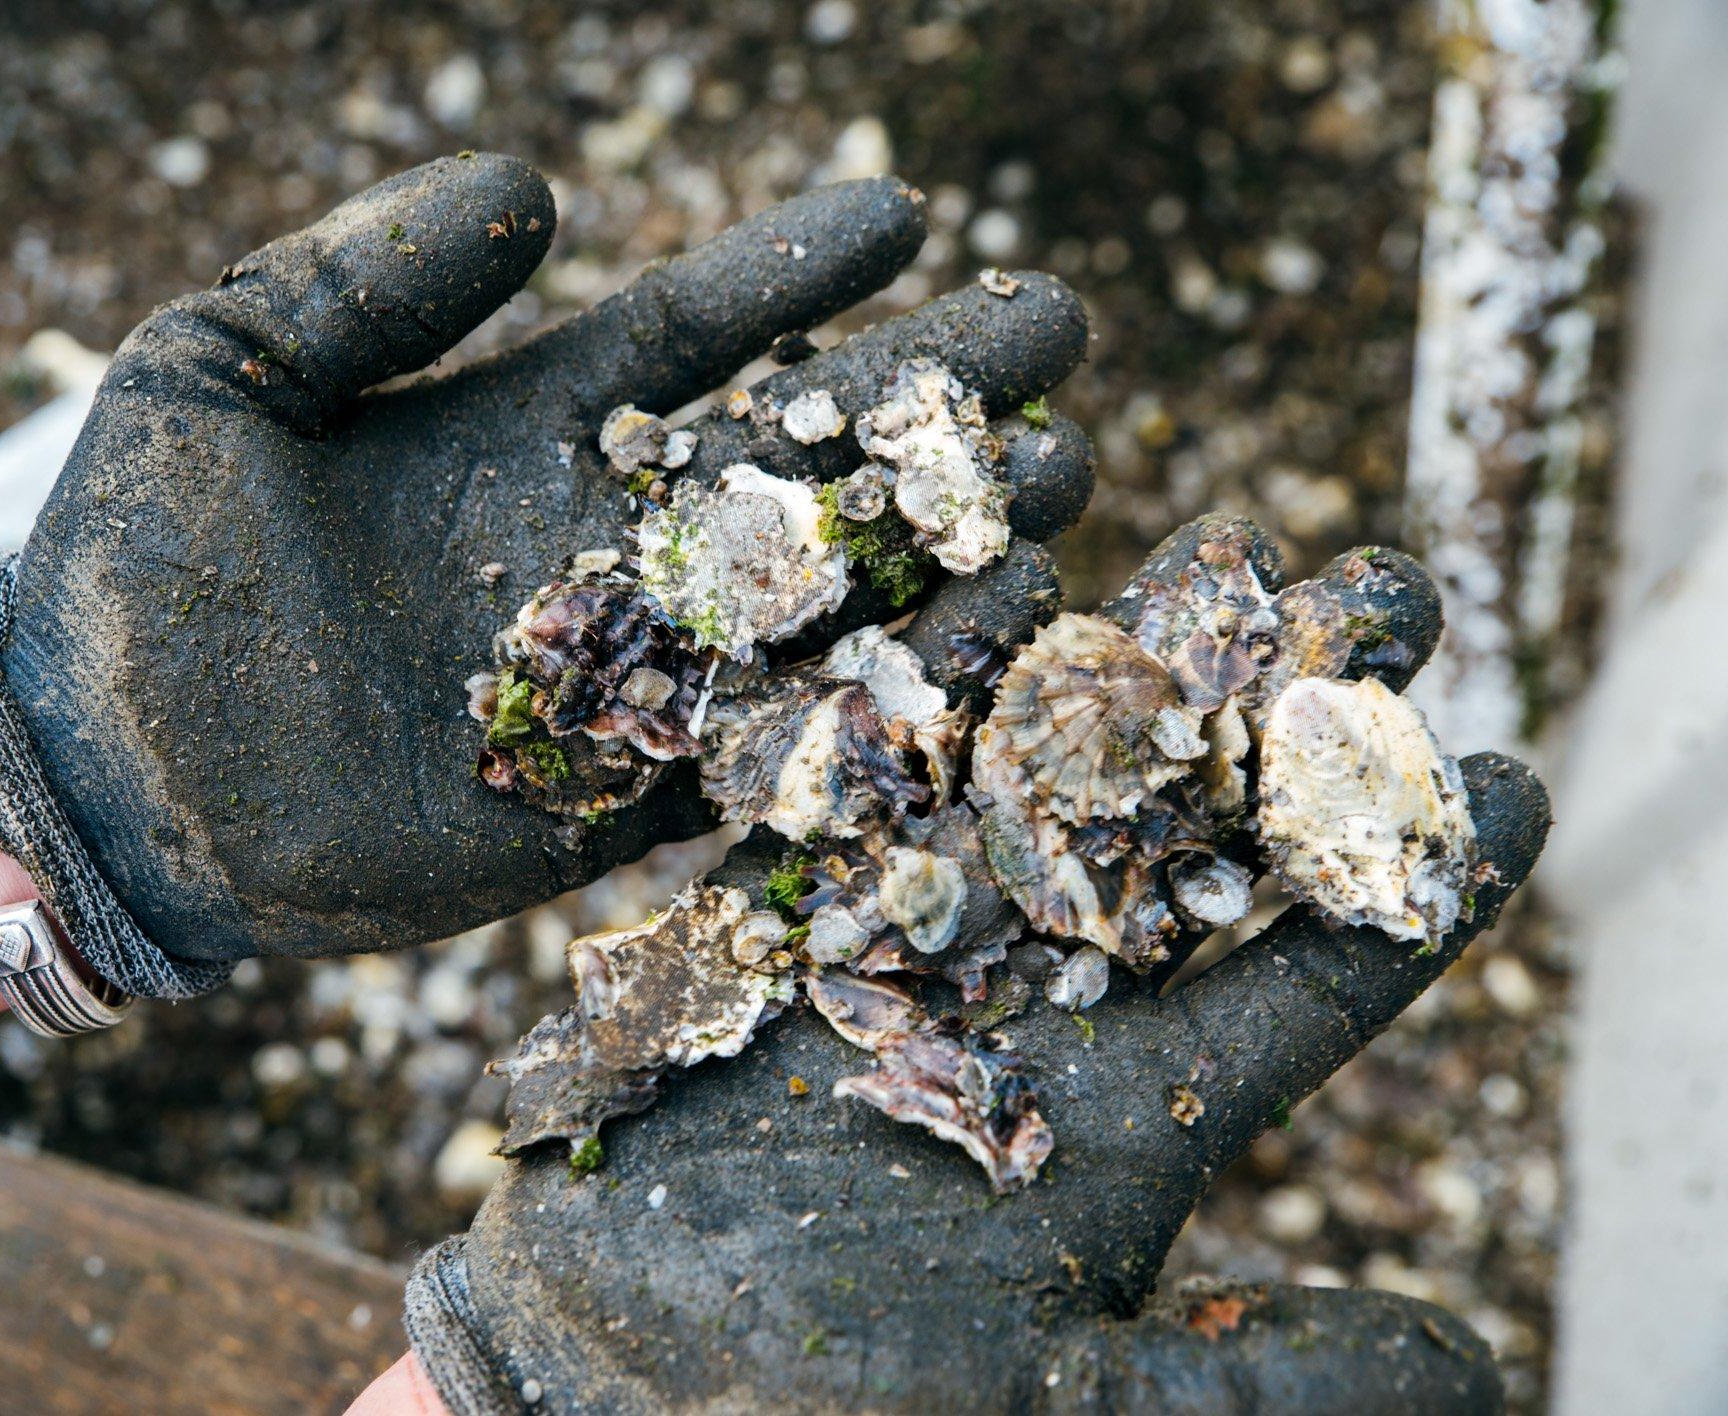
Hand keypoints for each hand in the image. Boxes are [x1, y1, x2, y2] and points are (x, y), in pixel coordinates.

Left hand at [0, 153, 1091, 962]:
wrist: (100, 783)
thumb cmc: (134, 564)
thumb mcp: (219, 366)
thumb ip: (367, 275)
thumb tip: (536, 187)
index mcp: (510, 430)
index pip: (687, 338)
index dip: (794, 276)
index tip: (906, 214)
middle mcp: (582, 543)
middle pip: (789, 460)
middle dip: (920, 401)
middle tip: (1057, 338)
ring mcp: (604, 674)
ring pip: (807, 600)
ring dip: (936, 544)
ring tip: (1068, 482)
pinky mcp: (600, 799)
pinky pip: (757, 747)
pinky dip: (867, 704)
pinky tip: (978, 650)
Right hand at [420, 520, 1551, 1413]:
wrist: (597, 1372)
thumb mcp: (1058, 1408)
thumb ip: (1257, 1384)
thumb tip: (1472, 1360)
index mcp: (1115, 1119)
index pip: (1297, 985)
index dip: (1407, 889)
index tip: (1509, 779)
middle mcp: (1028, 1015)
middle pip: (1189, 838)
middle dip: (1294, 714)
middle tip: (1397, 583)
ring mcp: (904, 951)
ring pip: (1040, 777)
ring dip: (1134, 658)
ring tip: (1228, 537)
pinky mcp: (781, 912)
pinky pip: (866, 778)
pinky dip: (927, 685)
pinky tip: (1003, 577)